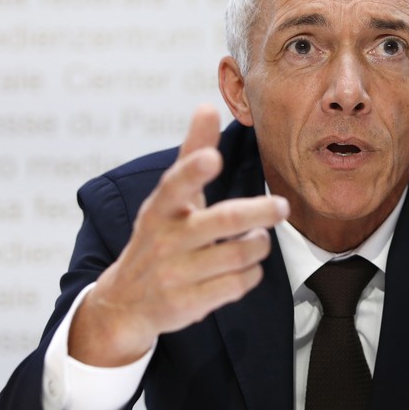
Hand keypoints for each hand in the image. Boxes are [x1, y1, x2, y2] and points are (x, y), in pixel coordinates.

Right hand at [68, 104, 289, 366]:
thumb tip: (206, 106)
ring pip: (239, 254)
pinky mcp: (187, 304)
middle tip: (282, 206)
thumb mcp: (169, 198)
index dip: (194, 171)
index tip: (211, 157)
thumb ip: (191, 154)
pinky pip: (238, 284)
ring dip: (259, 244)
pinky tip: (247, 267)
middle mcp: (164, 240)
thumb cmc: (160, 236)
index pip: (175, 185)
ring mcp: (174, 274)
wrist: (126, 302)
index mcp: (159, 209)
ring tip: (259, 238)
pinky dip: (251, 273)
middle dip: (258, 212)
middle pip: (223, 220)